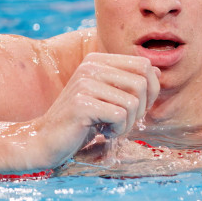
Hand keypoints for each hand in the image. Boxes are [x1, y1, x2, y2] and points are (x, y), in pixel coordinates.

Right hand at [27, 52, 159, 169]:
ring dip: (127, 124)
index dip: (151, 90)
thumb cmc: (81, 122)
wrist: (45, 140)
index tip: (135, 109)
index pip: (144, 65)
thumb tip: (156, 72)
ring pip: (132, 102)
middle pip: (142, 83)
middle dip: (140, 110)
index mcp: (98, 60)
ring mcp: (85, 83)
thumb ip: (129, 83)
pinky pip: (120, 116)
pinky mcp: (82, 104)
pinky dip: (117, 131)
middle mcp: (91, 66)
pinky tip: (101, 133)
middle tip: (122, 122)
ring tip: (109, 128)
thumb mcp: (107, 98)